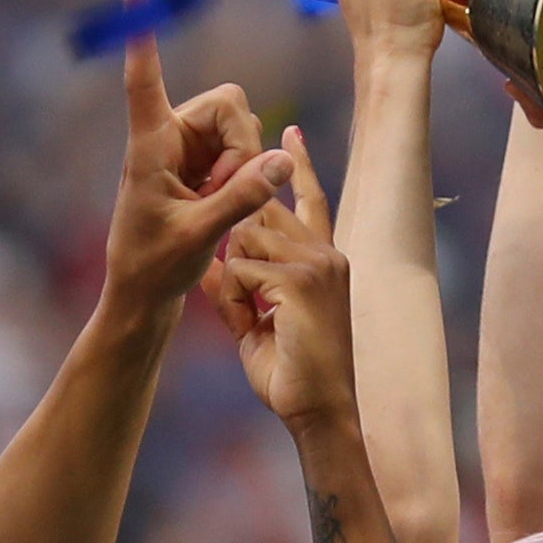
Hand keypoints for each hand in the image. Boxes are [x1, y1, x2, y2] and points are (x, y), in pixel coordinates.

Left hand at [99, 0, 289, 306]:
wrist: (145, 296)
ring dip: (245, 163)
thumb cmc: (155, 267)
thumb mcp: (200, 235)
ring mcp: (187, 151)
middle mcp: (169, 137)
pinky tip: (223, 207)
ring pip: (240, 127)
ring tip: (221, 206)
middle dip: (243, 142)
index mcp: (150, 146)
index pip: (145, 82)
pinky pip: (242, 151)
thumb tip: (282, 160)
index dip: (144, 38)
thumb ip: (242, 197)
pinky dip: (244, 175)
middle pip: (228, 103)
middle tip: (231, 190)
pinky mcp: (202, 167)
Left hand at [201, 132, 354, 429]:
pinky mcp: (301, 280)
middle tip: (254, 305)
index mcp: (323, 259)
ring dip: (235, 284)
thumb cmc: (291, 376)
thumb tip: (216, 265)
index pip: (310, 199)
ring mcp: (317, 263)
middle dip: (239, 252)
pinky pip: (241, 266)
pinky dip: (236, 301)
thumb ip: (241, 287)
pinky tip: (254, 326)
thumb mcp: (258, 322)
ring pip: (245, 237)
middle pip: (261, 213)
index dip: (297, 165)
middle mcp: (325, 253)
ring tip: (253, 321)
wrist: (319, 411)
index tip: (289, 131)